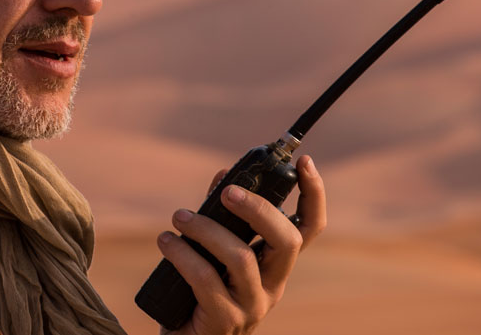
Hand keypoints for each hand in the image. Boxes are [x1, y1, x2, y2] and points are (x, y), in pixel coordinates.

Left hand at [156, 155, 325, 334]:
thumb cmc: (200, 293)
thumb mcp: (215, 252)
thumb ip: (221, 216)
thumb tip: (224, 176)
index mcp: (276, 264)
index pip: (309, 229)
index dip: (314, 195)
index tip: (304, 162)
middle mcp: (273, 284)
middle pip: (288, 240)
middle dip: (259, 208)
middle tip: (228, 192)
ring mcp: (252, 305)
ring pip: (241, 258)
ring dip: (206, 229)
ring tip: (179, 217)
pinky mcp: (225, 320)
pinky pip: (205, 280)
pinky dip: (183, 255)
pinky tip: (166, 242)